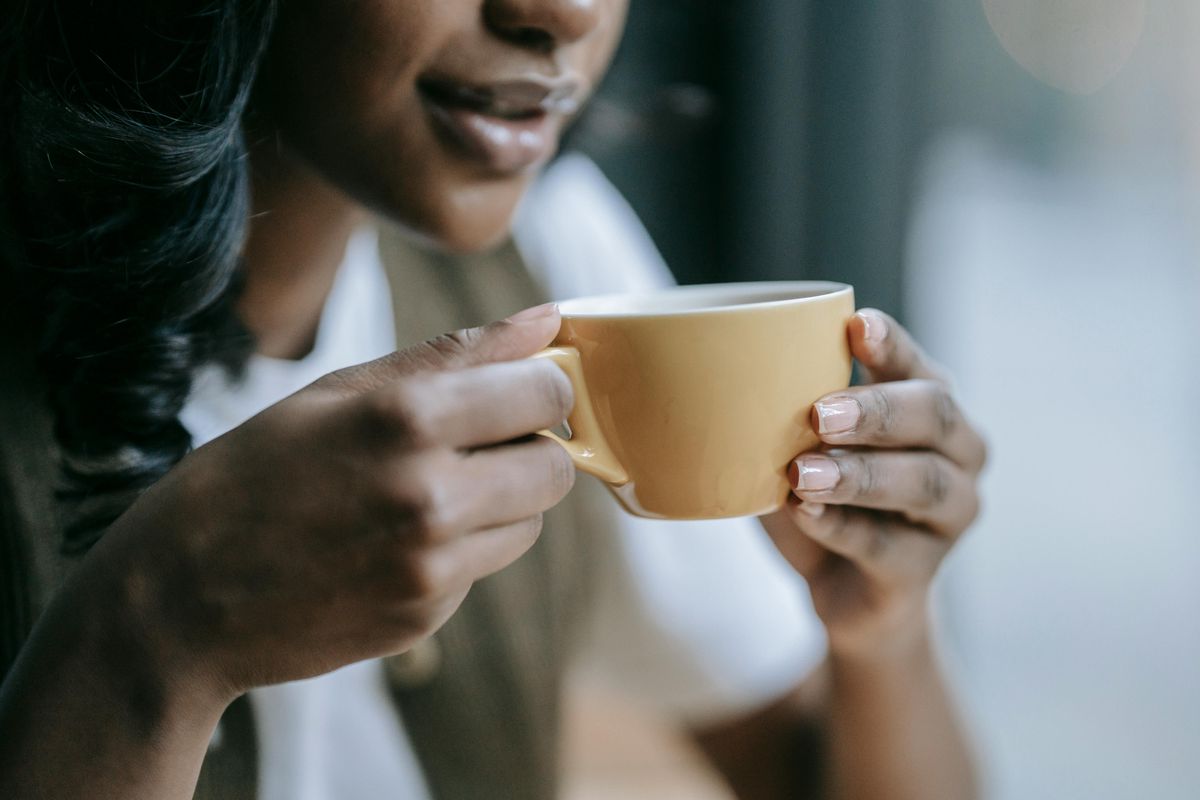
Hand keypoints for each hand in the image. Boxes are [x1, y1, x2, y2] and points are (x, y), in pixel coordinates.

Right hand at [89, 303, 574, 701]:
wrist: (182, 595)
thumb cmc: (255, 472)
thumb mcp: (340, 391)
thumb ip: (455, 354)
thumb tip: (546, 319)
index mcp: (406, 418)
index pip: (545, 391)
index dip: (540, 387)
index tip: (518, 391)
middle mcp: (430, 495)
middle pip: (555, 466)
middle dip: (530, 449)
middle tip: (477, 443)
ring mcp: (431, 566)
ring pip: (531, 521)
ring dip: (503, 501)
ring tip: (429, 491)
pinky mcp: (427, 615)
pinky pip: (485, 566)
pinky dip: (462, 548)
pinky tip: (397, 541)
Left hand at [761, 310, 986, 655]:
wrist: (846, 594)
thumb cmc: (822, 496)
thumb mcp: (801, 446)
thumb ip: (786, 411)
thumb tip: (720, 372)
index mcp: (930, 405)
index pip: (917, 365)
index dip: (892, 345)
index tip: (855, 325)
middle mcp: (958, 452)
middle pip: (934, 415)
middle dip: (876, 410)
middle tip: (820, 413)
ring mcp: (949, 514)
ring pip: (920, 482)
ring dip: (858, 473)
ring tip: (802, 473)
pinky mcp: (922, 570)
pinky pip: (885, 546)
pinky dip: (840, 528)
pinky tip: (805, 514)